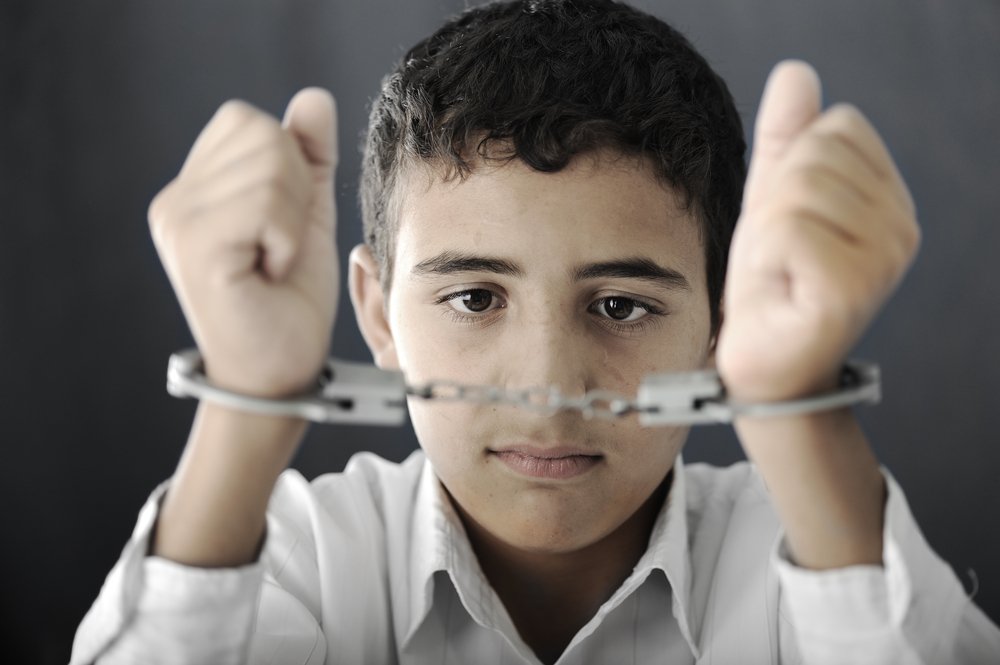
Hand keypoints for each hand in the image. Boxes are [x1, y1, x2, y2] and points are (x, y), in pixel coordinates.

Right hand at [149, 89, 338, 397]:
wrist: (279, 372)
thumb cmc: (290, 300)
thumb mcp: (306, 215)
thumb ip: (308, 156)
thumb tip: (313, 97)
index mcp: (194, 190)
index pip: (248, 121)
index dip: (287, 167)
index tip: (280, 228)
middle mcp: (175, 201)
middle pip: (262, 134)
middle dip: (295, 191)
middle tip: (280, 248)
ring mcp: (179, 221)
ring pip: (270, 164)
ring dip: (293, 219)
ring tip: (273, 262)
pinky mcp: (197, 246)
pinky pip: (267, 202)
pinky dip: (287, 238)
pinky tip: (268, 272)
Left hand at [716, 61, 918, 402]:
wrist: (762, 363)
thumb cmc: (771, 284)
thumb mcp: (773, 199)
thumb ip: (786, 138)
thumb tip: (796, 73)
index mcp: (889, 199)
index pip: (837, 128)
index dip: (791, 169)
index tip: (788, 224)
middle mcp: (900, 226)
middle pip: (814, 157)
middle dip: (773, 203)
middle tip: (778, 256)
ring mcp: (883, 259)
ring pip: (796, 192)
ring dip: (764, 234)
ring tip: (779, 274)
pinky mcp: (852, 289)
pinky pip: (786, 231)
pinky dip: (765, 258)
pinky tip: (780, 291)